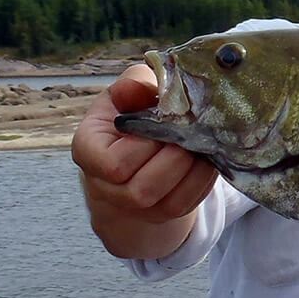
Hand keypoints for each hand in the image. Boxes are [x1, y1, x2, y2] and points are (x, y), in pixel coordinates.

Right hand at [72, 64, 217, 255]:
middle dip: (175, 158)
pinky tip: (208, 157)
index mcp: (89, 152)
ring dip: (192, 170)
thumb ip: (133, 85)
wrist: (138, 151)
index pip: (113, 165)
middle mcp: (107, 187)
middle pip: (143, 189)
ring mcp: (137, 206)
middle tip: (192, 133)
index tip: (160, 123)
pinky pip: (188, 204)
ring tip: (202, 143)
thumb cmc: (130, 118)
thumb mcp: (127, 95)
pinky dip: (203, 180)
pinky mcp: (165, 212)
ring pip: (169, 202)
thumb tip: (138, 86)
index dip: (144, 145)